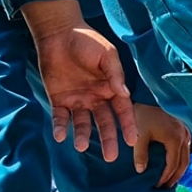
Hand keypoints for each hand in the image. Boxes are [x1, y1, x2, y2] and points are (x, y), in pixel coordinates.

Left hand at [24, 0, 138, 161]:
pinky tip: (61, 136)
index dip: (128, 125)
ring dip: (82, 135)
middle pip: (104, 122)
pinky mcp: (59, 99)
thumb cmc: (87, 41)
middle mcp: (96, 97)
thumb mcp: (107, 54)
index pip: (122, 110)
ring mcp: (77, 99)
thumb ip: (115, 74)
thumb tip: (124, 93)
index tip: (132, 141)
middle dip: (108, 138)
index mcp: (111, 87)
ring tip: (81, 146)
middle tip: (112, 157)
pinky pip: (60, 117)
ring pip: (82, 123)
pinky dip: (61, 127)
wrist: (59, 33)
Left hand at [131, 104, 191, 188]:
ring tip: (170, 179)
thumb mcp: (140, 135)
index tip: (156, 186)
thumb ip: (141, 154)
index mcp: (175, 139)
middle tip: (165, 187)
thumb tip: (141, 171)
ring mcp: (186, 132)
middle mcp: (184, 136)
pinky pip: (186, 148)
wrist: (150, 94)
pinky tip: (174, 162)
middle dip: (175, 177)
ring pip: (187, 156)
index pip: (173, 165)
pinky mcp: (185, 128)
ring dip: (179, 169)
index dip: (165, 178)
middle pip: (184, 163)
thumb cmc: (144, 113)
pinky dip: (181, 159)